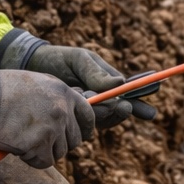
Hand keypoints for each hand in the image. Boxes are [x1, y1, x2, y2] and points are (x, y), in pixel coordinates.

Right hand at [0, 70, 94, 168]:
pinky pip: (44, 161)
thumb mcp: (37, 84)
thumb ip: (56, 97)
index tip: (77, 134)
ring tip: (24, 137)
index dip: (83, 128)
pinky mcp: (40, 145)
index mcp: (64, 92)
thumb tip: (69, 114)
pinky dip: (32, 159)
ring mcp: (53, 128)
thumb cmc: (2, 91)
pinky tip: (19, 147)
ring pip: (60, 152)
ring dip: (44, 151)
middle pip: (75, 139)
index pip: (88, 116)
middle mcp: (63, 110)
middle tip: (39, 139)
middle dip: (60, 143)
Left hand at [26, 44, 156, 129]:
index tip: (153, 100)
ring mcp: (89, 110)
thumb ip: (96, 73)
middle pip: (120, 109)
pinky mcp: (75, 119)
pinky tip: (77, 98)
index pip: (128, 91)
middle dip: (122, 109)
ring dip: (99, 110)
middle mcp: (102, 98)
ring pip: (104, 118)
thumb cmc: (57, 60)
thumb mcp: (78, 60)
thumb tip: (120, 83)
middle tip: (122, 106)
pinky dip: (84, 114)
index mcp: (107, 80)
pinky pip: (87, 124)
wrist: (31, 68)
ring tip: (86, 94)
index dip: (141, 97)